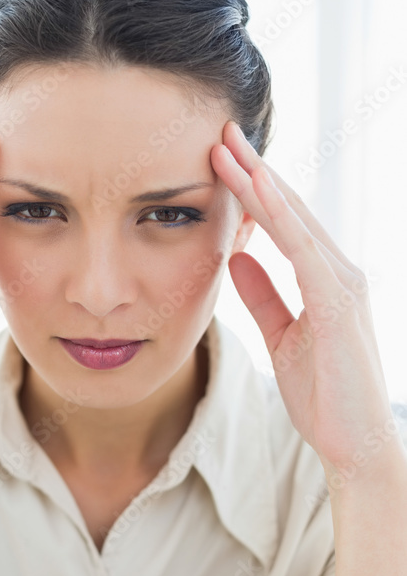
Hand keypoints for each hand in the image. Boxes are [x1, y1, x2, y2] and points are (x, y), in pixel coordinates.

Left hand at [210, 121, 398, 478]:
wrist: (355, 443)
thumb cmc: (324, 394)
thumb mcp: (281, 335)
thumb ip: (262, 295)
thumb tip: (235, 257)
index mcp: (324, 278)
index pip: (284, 222)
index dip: (253, 188)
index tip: (219, 158)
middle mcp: (338, 271)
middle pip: (290, 209)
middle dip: (255, 169)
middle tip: (221, 132)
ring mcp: (342, 284)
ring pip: (295, 220)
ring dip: (260, 182)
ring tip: (227, 149)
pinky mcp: (338, 303)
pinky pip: (302, 250)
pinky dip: (279, 218)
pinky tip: (256, 192)